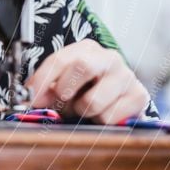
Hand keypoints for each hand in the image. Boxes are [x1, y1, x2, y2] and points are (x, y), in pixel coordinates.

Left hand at [25, 39, 149, 123]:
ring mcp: (127, 76)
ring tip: (83, 108)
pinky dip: (98, 121)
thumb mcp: (62, 85)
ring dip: (81, 110)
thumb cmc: (85, 91)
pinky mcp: (138, 97)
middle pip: (82, 66)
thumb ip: (44, 89)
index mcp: (86, 49)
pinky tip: (102, 113)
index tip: (31, 97)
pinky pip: (108, 117)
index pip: (60, 59)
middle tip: (60, 103)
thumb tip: (30, 100)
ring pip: (93, 100)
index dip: (42, 80)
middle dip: (63, 91)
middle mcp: (109, 57)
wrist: (118, 102)